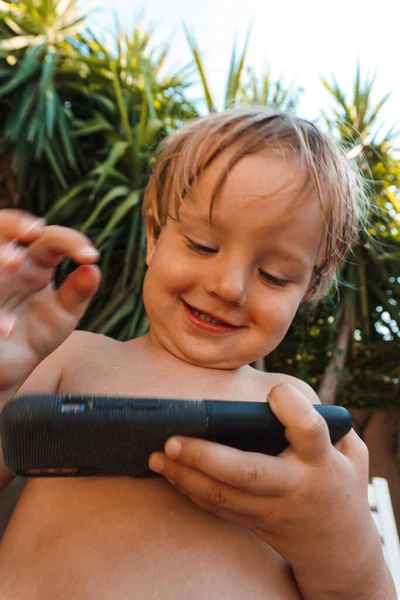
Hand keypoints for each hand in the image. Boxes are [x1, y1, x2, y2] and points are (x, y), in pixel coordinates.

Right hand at [0, 209, 100, 393]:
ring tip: (15, 262)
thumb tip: (93, 269)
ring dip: (1, 256)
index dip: (71, 241)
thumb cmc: (36, 333)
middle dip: (16, 224)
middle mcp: (9, 268)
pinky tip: (7, 329)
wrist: (12, 366)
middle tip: (35, 232)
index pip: (51, 239)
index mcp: (34, 263)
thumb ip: (78, 292)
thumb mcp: (63, 314)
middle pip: (4, 228)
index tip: (91, 256)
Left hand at [148, 384, 376, 591]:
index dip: (293, 410)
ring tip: (157, 456)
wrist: (339, 550)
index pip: (309, 433)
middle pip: (249, 473)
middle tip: (173, 439)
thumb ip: (332, 425)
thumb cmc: (343, 486)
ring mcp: (269, 508)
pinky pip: (216, 507)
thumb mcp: (352, 453)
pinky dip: (189, 489)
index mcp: (321, 462)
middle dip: (207, 457)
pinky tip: (168, 472)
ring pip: (222, 496)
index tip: (275, 392)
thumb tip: (291, 393)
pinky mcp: (252, 521)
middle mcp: (292, 486)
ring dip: (185, 475)